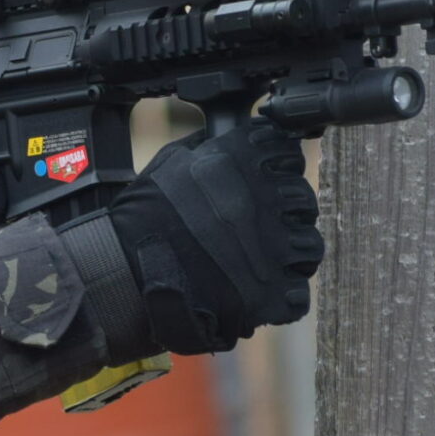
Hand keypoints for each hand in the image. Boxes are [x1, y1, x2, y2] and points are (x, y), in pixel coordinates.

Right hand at [105, 118, 323, 354]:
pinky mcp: (274, 294)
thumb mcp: (173, 160)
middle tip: (255, 227)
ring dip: (288, 253)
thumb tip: (229, 140)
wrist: (126, 272)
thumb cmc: (143, 217)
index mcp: (246, 161)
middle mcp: (269, 199)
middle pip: (302, 201)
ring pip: (308, 246)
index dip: (276, 167)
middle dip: (284, 212)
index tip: (265, 179)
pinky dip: (281, 295)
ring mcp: (276, 248)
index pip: (287, 153)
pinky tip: (255, 290)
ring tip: (258, 261)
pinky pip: (297, 294)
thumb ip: (212, 148)